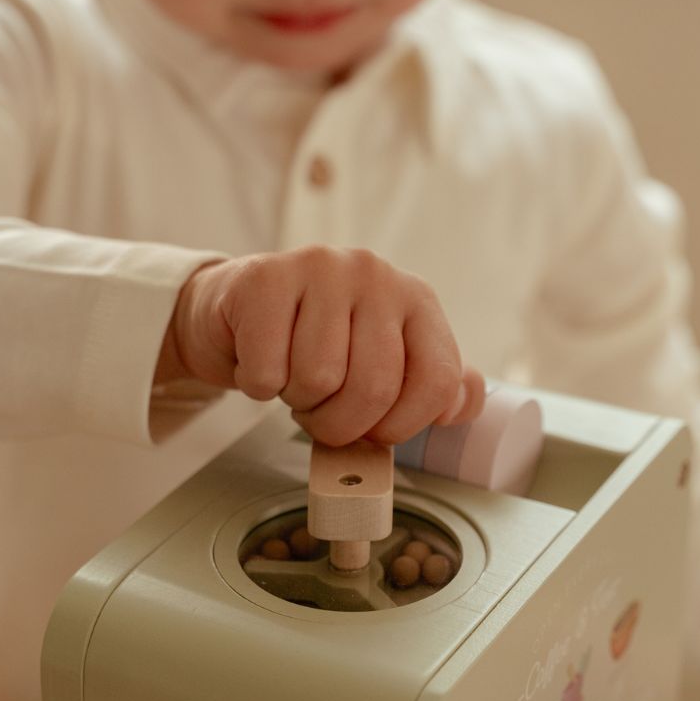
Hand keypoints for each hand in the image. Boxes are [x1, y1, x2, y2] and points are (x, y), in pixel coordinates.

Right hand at [162, 246, 484, 445]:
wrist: (237, 310)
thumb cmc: (313, 344)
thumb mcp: (384, 362)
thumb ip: (430, 385)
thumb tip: (462, 404)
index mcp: (416, 299)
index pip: (437, 383)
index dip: (402, 427)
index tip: (374, 432)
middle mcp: (376, 275)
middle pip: (375, 388)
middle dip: (340, 425)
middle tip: (320, 414)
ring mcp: (322, 269)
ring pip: (319, 379)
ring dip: (297, 401)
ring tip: (291, 379)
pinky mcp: (266, 278)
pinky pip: (268, 371)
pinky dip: (258, 385)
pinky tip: (261, 360)